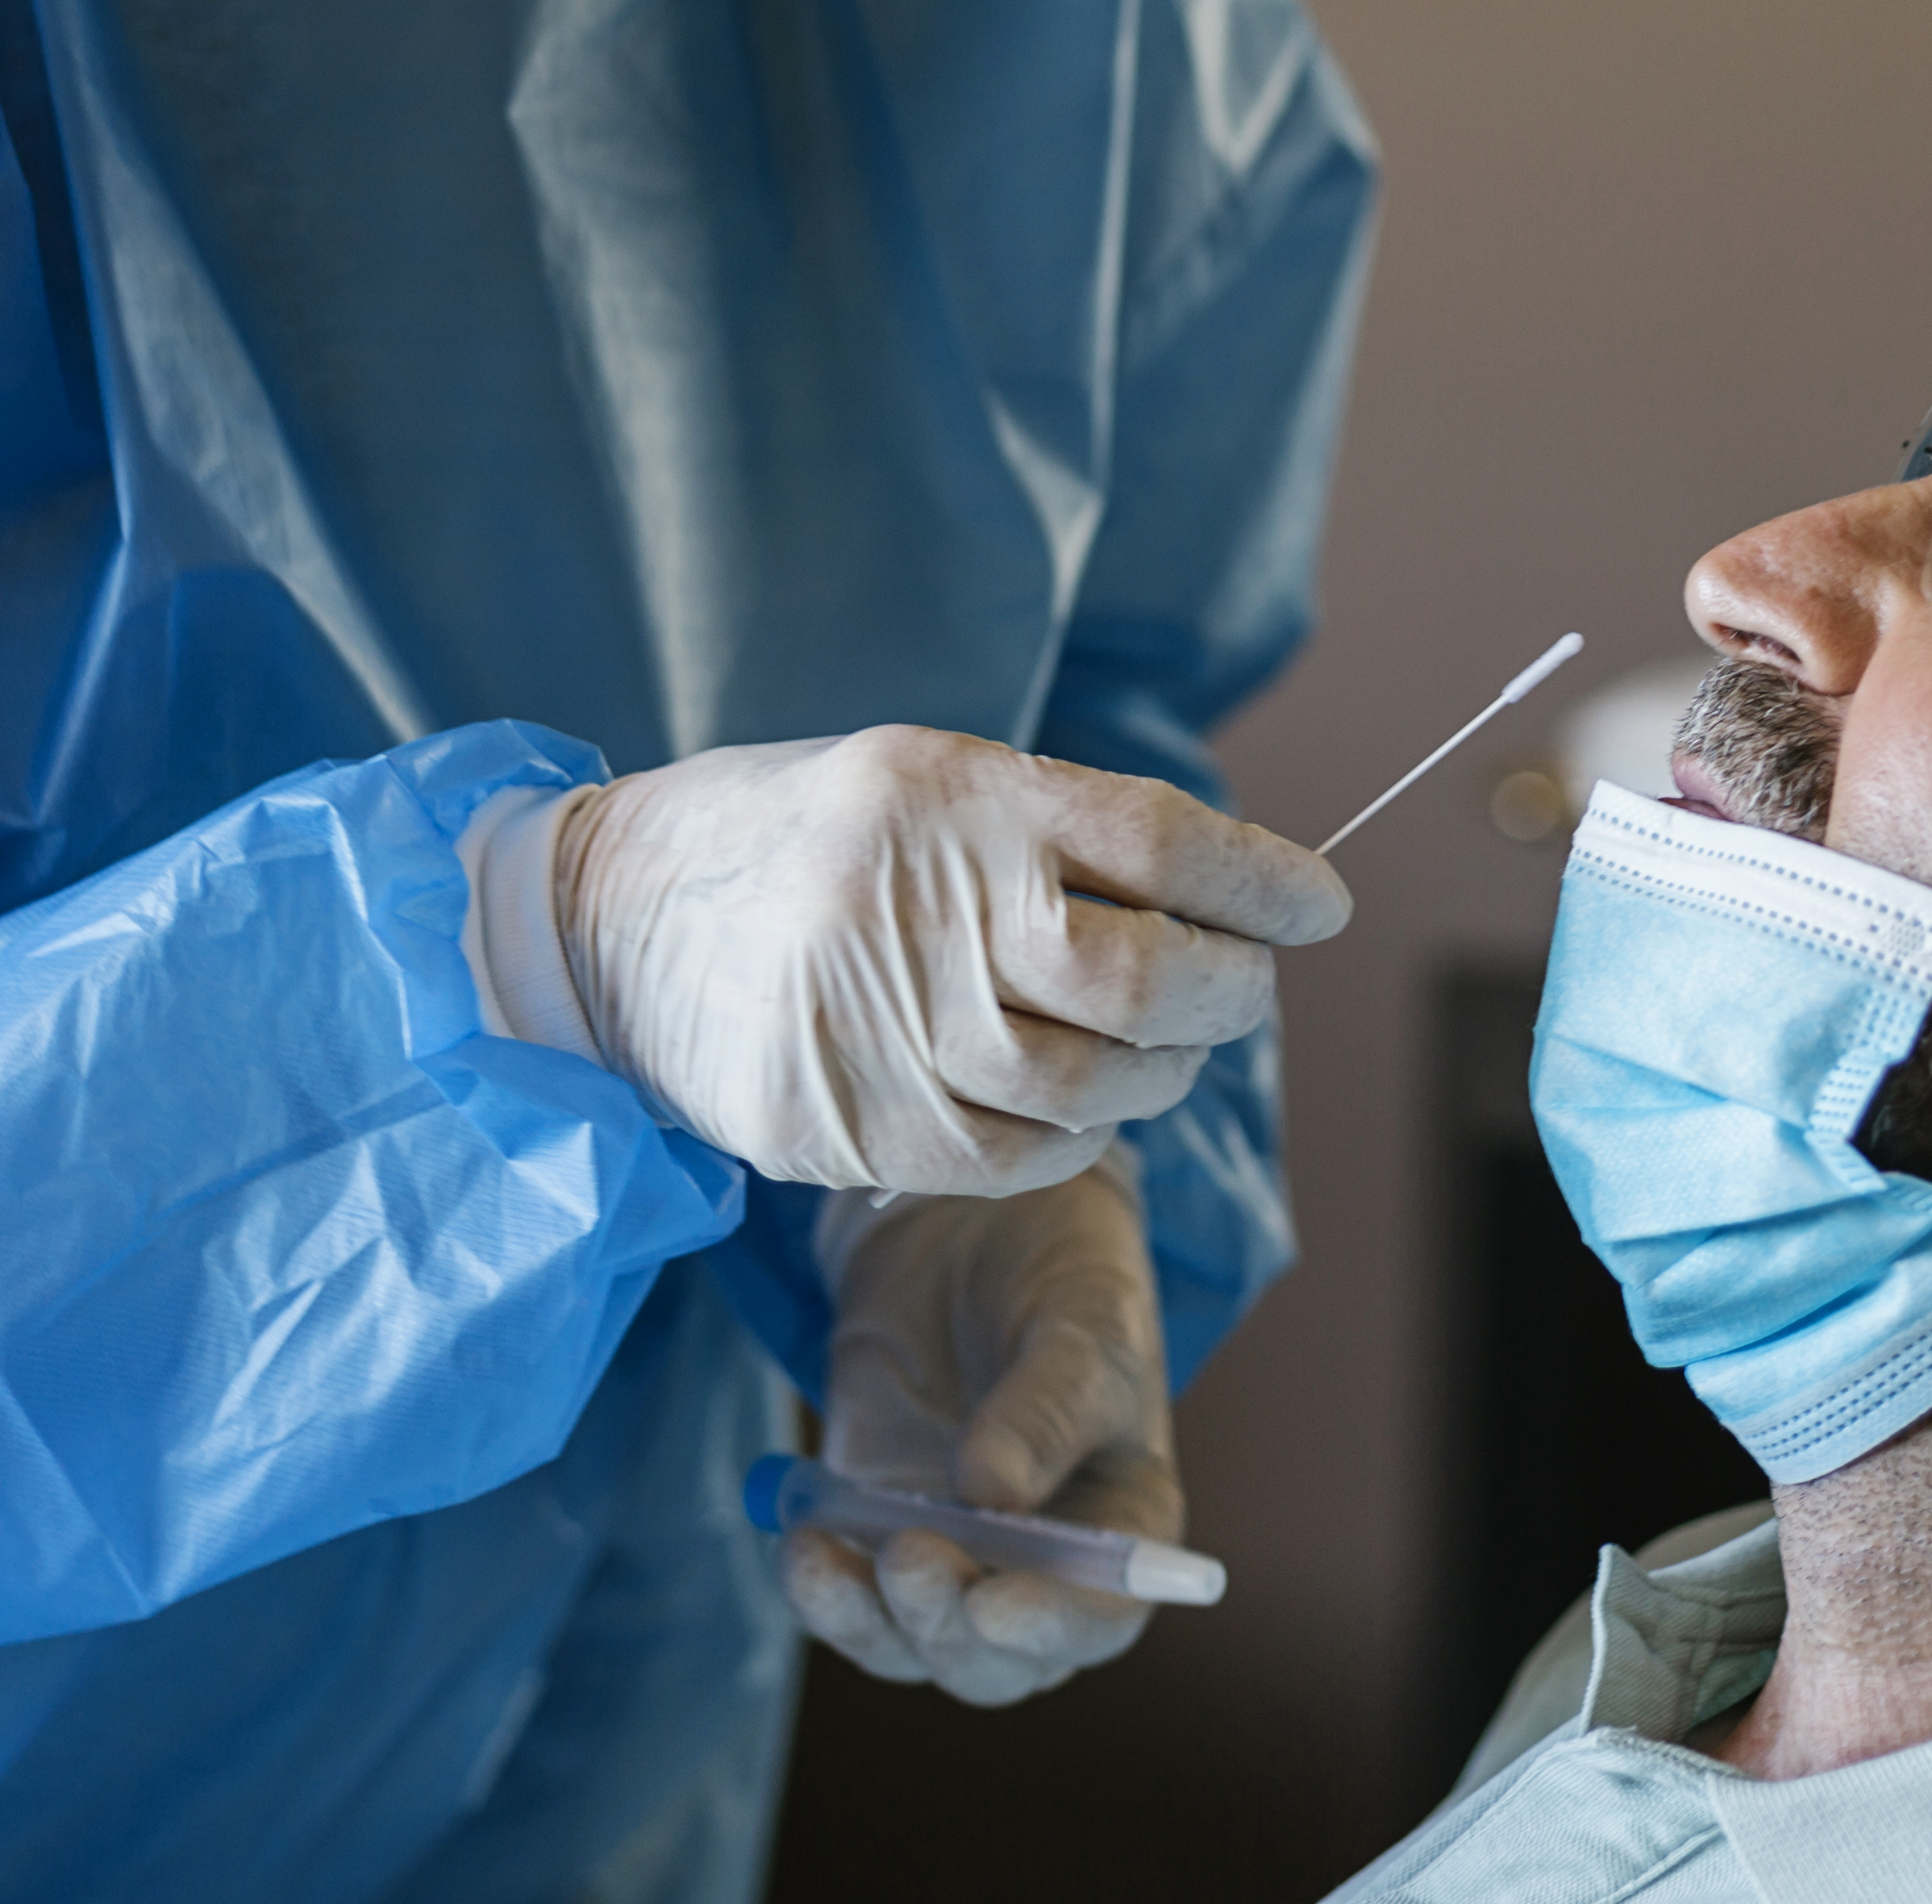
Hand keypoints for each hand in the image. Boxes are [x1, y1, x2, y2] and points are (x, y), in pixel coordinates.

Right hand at [542, 727, 1344, 1193]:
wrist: (609, 919)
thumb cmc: (806, 837)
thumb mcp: (922, 777)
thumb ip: (1065, 829)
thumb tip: (1241, 894)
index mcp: (946, 792)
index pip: (1159, 840)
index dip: (1263, 881)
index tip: (1322, 904)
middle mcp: (917, 906)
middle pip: (1144, 981)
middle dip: (1231, 994)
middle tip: (1246, 984)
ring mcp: (879, 1027)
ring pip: (1096, 1087)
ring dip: (1163, 1073)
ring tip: (1158, 1041)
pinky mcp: (850, 1126)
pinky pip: (1023, 1154)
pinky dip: (1081, 1132)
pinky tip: (1071, 1096)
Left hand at [784, 1155, 1178, 1705]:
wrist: (972, 1224)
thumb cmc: (1062, 1275)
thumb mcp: (1083, 1324)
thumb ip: (1047, 1410)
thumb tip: (990, 1494)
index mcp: (1122, 1531)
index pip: (1100, 1618)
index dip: (1051, 1627)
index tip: (996, 1604)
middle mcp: (1039, 1568)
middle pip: (995, 1659)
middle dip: (947, 1626)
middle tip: (913, 1557)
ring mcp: (952, 1555)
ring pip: (911, 1643)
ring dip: (868, 1620)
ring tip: (824, 1558)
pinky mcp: (875, 1530)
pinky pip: (850, 1594)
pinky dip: (822, 1588)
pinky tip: (800, 1546)